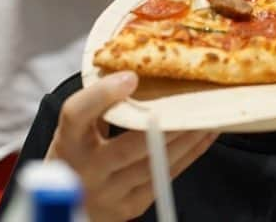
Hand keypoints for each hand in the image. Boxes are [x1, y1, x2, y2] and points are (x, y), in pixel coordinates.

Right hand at [46, 72, 216, 221]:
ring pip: (153, 164)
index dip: (102, 95)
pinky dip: (188, 154)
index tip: (131, 77)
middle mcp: (84, 170)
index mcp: (67, 141)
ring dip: (185, 139)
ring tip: (208, 116)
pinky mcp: (129, 205)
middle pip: (128, 146)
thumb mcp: (77, 129)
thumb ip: (99, 104)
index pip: (77, 114)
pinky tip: (204, 135)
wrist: (71, 205)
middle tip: (192, 102)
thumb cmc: (78, 155)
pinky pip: (164, 178)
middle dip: (165, 125)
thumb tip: (139, 68)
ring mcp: (107, 192)